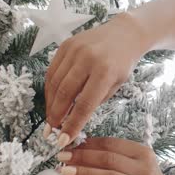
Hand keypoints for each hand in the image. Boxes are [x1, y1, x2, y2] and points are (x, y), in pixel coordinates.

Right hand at [45, 12, 148, 147]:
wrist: (124, 33)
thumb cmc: (123, 62)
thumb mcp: (117, 84)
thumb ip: (96, 100)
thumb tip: (74, 120)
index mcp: (105, 72)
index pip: (84, 104)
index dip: (72, 124)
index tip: (64, 140)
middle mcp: (87, 60)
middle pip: (65, 94)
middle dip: (56, 116)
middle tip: (52, 131)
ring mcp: (74, 50)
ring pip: (54, 83)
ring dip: (50, 104)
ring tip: (51, 118)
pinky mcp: (65, 45)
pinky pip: (52, 70)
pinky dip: (49, 88)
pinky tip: (52, 99)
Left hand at [57, 137, 174, 174]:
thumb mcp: (136, 161)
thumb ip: (115, 155)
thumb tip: (82, 146)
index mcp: (142, 153)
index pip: (112, 145)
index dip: (90, 144)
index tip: (70, 146)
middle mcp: (143, 168)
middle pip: (109, 160)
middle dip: (83, 157)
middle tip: (62, 157)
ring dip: (87, 174)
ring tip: (67, 172)